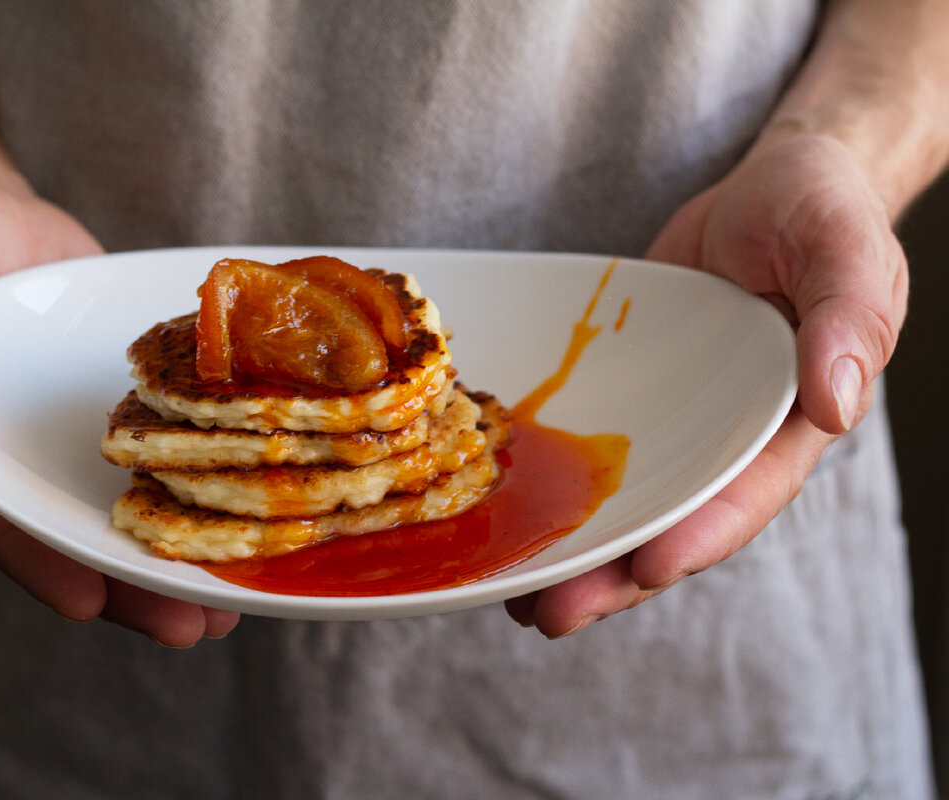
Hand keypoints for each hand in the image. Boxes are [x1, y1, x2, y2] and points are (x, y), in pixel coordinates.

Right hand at [0, 140, 239, 645]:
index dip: (35, 558)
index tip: (87, 603)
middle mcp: (12, 445)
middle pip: (69, 526)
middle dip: (127, 582)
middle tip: (191, 628)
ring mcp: (65, 426)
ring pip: (121, 498)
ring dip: (172, 550)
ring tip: (233, 600)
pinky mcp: (113, 395)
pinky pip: (155, 442)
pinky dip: (196, 475)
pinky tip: (247, 506)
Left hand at [506, 132, 906, 636]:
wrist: (769, 188)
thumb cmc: (818, 211)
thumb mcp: (842, 248)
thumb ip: (849, 317)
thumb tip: (837, 401)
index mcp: (790, 422)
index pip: (745, 495)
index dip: (698, 537)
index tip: (647, 569)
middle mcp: (728, 438)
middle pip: (672, 522)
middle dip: (615, 575)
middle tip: (549, 614)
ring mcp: (677, 424)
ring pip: (625, 503)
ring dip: (576, 553)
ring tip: (514, 598)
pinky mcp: (632, 400)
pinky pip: (595, 453)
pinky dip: (557, 489)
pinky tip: (507, 519)